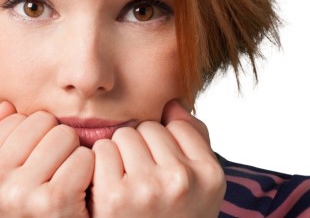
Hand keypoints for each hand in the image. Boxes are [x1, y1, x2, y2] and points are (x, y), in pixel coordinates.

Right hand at [0, 102, 94, 217]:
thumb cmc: (13, 215)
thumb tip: (6, 106)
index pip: (15, 117)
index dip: (33, 135)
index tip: (34, 160)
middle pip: (42, 122)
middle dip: (55, 140)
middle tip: (56, 168)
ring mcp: (19, 192)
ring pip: (64, 136)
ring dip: (73, 154)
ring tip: (67, 177)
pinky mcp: (52, 203)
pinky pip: (83, 158)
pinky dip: (88, 171)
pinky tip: (80, 189)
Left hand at [89, 100, 225, 217]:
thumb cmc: (173, 214)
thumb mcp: (200, 183)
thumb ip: (194, 138)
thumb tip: (172, 103)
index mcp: (210, 175)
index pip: (175, 124)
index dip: (162, 143)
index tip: (160, 167)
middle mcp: (183, 181)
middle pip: (147, 128)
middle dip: (139, 147)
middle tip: (140, 178)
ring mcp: (149, 189)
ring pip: (123, 135)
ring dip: (118, 153)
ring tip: (125, 182)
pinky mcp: (115, 197)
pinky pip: (102, 151)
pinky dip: (100, 165)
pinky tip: (107, 187)